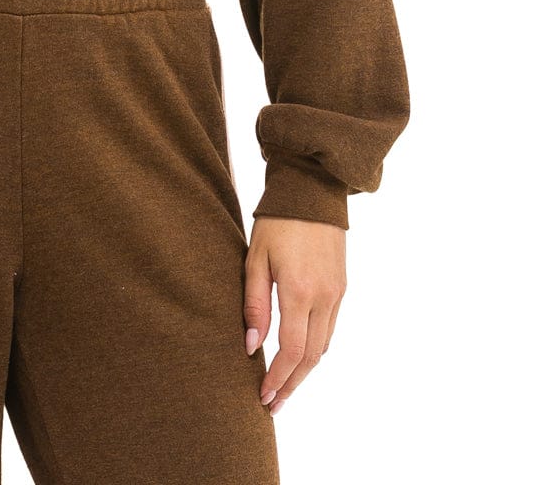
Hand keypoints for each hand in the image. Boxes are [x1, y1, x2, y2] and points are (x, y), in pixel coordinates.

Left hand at [243, 216, 346, 415]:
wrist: (312, 189)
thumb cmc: (276, 220)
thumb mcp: (255, 257)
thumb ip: (254, 303)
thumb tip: (250, 345)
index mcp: (300, 290)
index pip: (290, 350)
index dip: (277, 378)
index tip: (263, 396)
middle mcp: (325, 297)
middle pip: (311, 357)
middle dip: (292, 384)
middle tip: (273, 404)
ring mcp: (338, 292)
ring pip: (323, 346)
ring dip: (304, 370)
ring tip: (284, 386)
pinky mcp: (342, 286)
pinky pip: (330, 328)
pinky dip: (315, 348)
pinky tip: (299, 355)